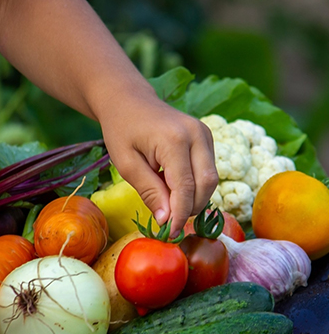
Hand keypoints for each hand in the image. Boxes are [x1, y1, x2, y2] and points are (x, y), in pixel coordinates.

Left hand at [99, 90, 218, 235]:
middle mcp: (197, 134)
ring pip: (211, 178)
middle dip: (191, 208)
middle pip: (207, 184)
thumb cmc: (121, 130)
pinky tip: (175, 188)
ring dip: (195, 198)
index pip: (186, 187)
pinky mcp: (205, 136)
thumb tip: (167, 220)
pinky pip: (207, 169)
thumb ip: (150, 191)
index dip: (180, 214)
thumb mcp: (126, 164)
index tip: (170, 233)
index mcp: (174, 140)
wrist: (129, 100)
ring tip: (170, 203)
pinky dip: (195, 185)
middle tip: (170, 222)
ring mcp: (204, 133)